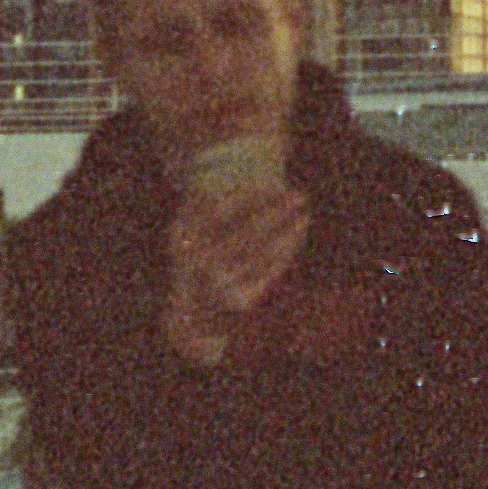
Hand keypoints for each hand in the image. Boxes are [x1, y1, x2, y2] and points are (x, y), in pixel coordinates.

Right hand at [161, 176, 309, 366]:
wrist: (190, 318)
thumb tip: (215, 170)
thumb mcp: (184, 235)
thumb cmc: (193, 262)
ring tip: (304, 214)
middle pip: (247, 232)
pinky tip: (297, 234)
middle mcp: (199, 264)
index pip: (222, 211)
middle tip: (299, 196)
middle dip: (277, 212)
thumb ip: (198, 205)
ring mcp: (220, 285)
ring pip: (263, 252)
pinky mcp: (239, 302)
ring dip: (287, 231)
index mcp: (183, 241)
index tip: (275, 182)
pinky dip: (286, 251)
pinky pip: (269, 272)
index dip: (250, 196)